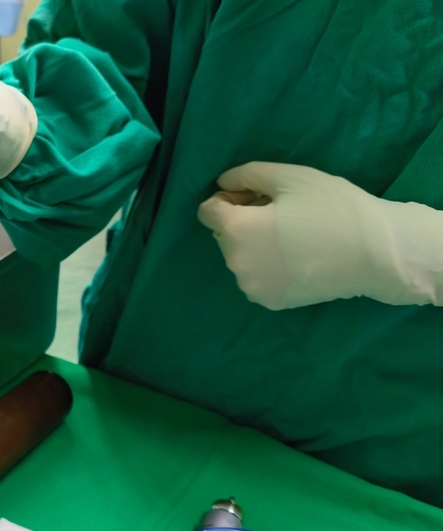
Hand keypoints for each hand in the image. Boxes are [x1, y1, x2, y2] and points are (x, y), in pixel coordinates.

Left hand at [198, 162, 442, 308]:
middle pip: (223, 234)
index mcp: (236, 231)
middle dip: (242, 220)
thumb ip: (246, 175)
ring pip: (240, 256)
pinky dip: (266, 266)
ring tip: (290, 235)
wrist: (376, 255)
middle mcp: (236, 263)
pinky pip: (256, 277)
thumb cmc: (333, 209)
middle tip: (279, 212)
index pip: (207, 211)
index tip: (257, 196)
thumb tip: (222, 183)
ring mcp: (252, 287)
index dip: (228, 198)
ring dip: (254, 244)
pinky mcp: (270, 302)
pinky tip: (296, 256)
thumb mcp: (289, 176)